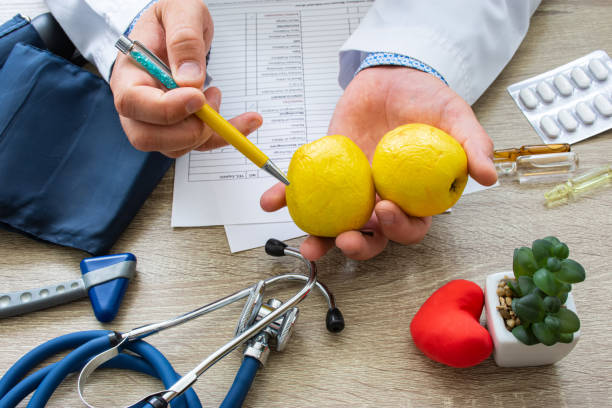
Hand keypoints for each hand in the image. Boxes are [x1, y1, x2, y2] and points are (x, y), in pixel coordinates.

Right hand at [110, 0, 261, 157]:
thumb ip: (184, 39)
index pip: (133, 103)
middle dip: (187, 130)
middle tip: (211, 105)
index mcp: (128, 72)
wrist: (174, 27)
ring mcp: (156, 119)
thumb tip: (190, 79)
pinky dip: (225, 136)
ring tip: (216, 95)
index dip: (165, 108)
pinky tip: (248, 121)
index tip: (197, 97)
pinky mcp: (178, 126)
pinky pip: (199, 143)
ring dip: (207, 132)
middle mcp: (137, 103)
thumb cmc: (171, 19)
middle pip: (147, 137)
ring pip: (175, 147)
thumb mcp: (180, 10)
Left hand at [261, 66, 496, 259]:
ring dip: (320, 239)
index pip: (410, 227)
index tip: (386, 210)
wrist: (390, 77)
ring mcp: (352, 190)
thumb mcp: (454, 116)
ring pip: (337, 224)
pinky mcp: (326, 174)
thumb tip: (489, 176)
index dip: (400, 229)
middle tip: (343, 238)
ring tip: (308, 244)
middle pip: (372, 237)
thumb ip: (471, 143)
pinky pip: (306, 191)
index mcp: (414, 196)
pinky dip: (288, 198)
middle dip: (358, 246)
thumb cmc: (425, 99)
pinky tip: (273, 200)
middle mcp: (382, 199)